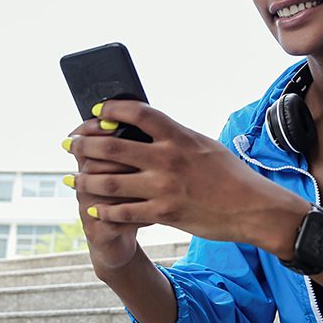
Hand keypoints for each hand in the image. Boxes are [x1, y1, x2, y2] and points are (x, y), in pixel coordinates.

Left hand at [67, 100, 309, 253]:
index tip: (96, 112)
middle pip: (111, 147)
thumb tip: (150, 131)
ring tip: (72, 180)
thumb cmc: (231, 174)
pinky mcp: (164, 213)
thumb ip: (176, 138)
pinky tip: (94, 207)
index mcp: (179, 135)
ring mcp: (163, 187)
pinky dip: (105, 209)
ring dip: (85, 181)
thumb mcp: (205, 145)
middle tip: (69, 145)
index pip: (136, 113)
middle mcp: (167, 158)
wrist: (253, 207)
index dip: (111, 109)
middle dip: (83, 146)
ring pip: (110, 183)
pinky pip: (124, 212)